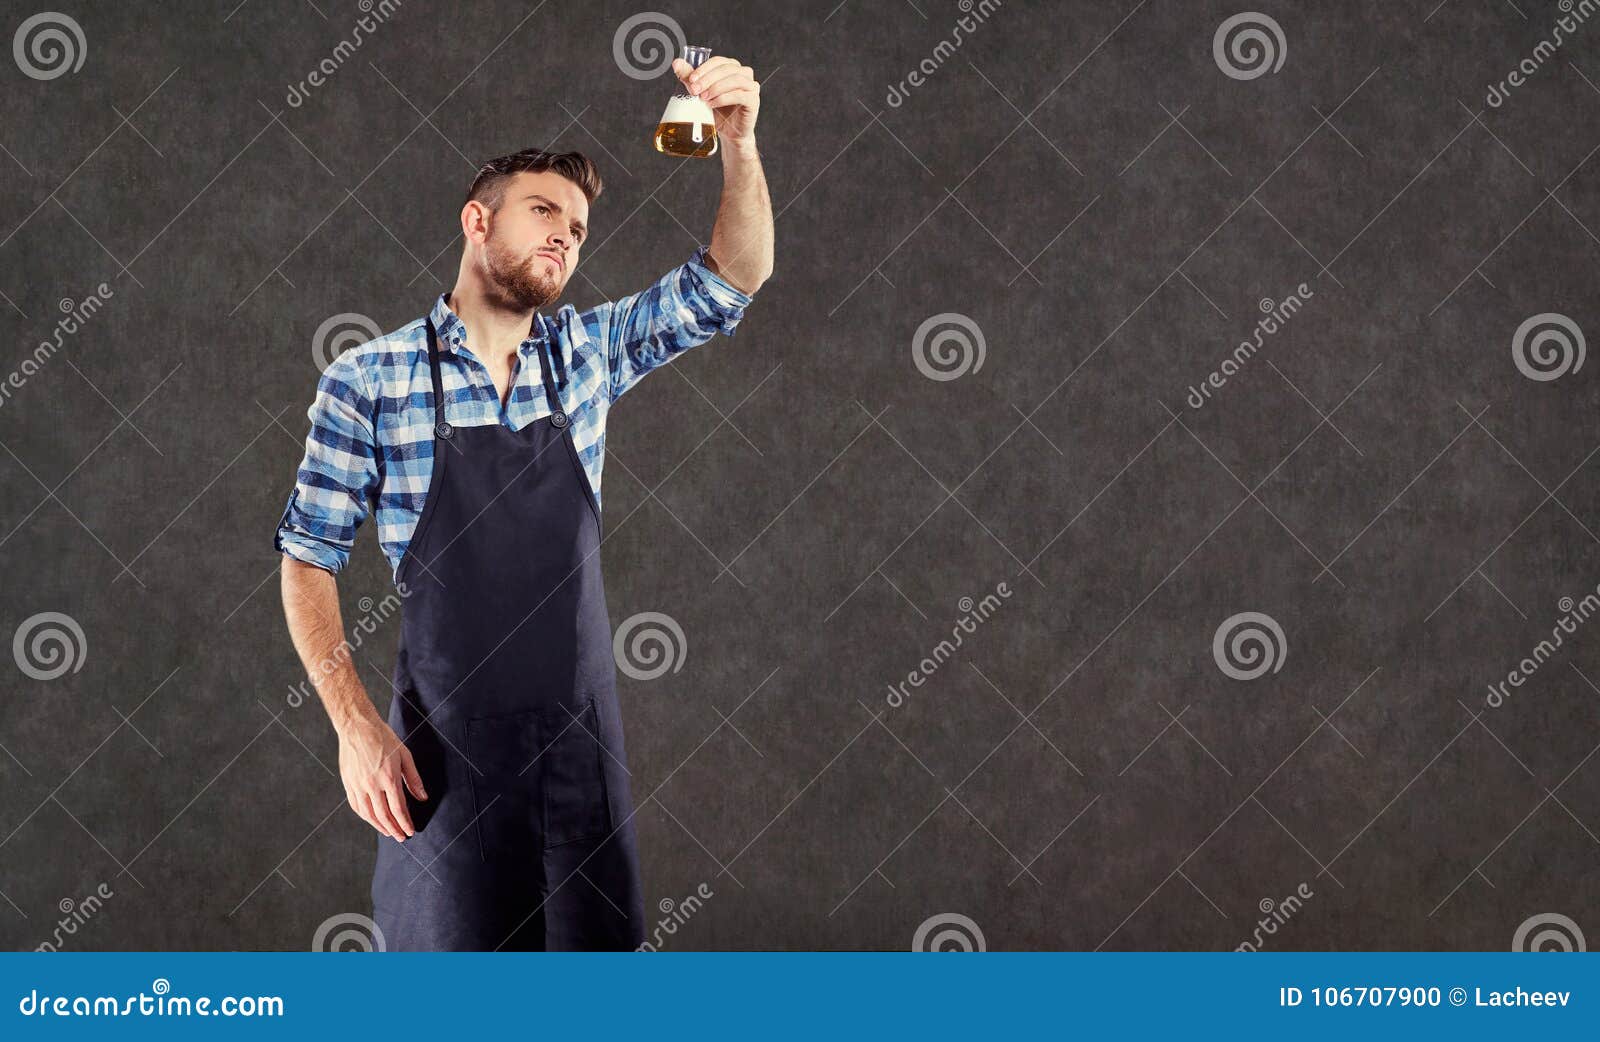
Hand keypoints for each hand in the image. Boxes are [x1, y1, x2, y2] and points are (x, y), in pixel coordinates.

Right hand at [338, 714, 426, 840]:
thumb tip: (422, 797)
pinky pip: (356, 806)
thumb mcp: (404, 755)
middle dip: (394, 829)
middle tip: (402, 837)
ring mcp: (358, 785)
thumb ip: (413, 779)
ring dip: (380, 827)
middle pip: (384, 815)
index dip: (405, 822)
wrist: (357, 727)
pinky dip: (365, 817)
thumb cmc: (383, 738)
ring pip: (369, 814)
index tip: (411, 831)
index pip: (398, 808)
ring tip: (389, 832)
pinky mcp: (348, 784)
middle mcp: (372, 785)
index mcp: (389, 778)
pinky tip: (372, 820)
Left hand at [671, 55, 759, 143]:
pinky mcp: (753, 100)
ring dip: (716, 88)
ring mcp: (751, 86)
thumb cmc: (716, 111)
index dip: (704, 68)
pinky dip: (724, 98)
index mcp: (731, 67)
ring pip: (734, 80)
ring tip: (703, 98)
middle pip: (726, 69)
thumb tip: (676, 63)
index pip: (718, 61)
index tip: (691, 80)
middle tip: (694, 90)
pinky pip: (740, 95)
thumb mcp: (700, 93)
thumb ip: (690, 78)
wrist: (728, 133)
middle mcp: (743, 73)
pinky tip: (712, 104)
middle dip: (708, 78)